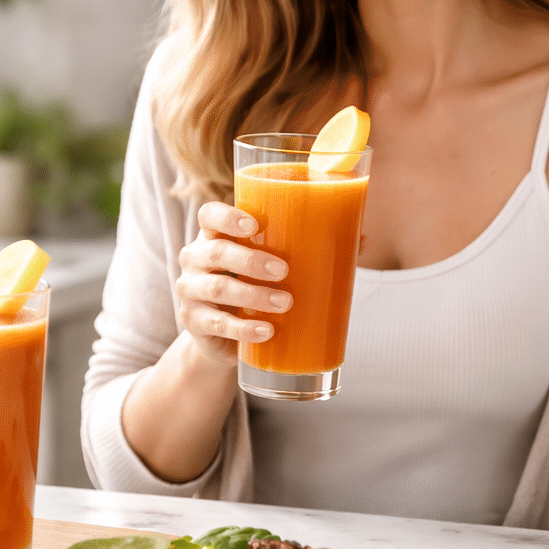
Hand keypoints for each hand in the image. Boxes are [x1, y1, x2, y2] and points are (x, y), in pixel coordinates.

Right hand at [175, 201, 290, 366]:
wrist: (221, 333)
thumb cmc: (250, 284)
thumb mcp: (263, 262)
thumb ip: (300, 247)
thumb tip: (359, 239)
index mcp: (212, 235)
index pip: (209, 215)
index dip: (228, 217)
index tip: (255, 225)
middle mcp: (194, 258)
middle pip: (216, 251)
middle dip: (251, 260)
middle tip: (284, 270)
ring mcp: (189, 291)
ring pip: (217, 288)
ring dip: (253, 295)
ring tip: (284, 302)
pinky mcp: (193, 322)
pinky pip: (216, 324)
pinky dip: (244, 329)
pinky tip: (267, 331)